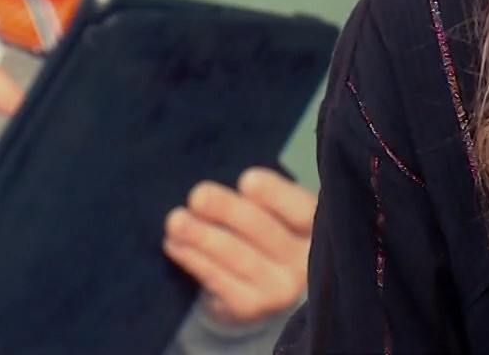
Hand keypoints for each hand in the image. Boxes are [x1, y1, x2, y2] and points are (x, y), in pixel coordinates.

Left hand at [163, 167, 315, 325]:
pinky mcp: (251, 307)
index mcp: (314, 226)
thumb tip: (213, 189)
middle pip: (266, 232)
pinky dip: (194, 259)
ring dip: (203, 237)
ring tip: (176, 221)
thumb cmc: (261, 234)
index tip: (246, 181)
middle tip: (198, 196)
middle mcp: (304, 260)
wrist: (257, 288)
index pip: (301, 209)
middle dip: (228, 211)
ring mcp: (280, 289)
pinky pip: (219, 280)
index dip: (276, 195)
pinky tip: (175, 244)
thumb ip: (255, 198)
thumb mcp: (271, 212)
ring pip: (239, 257)